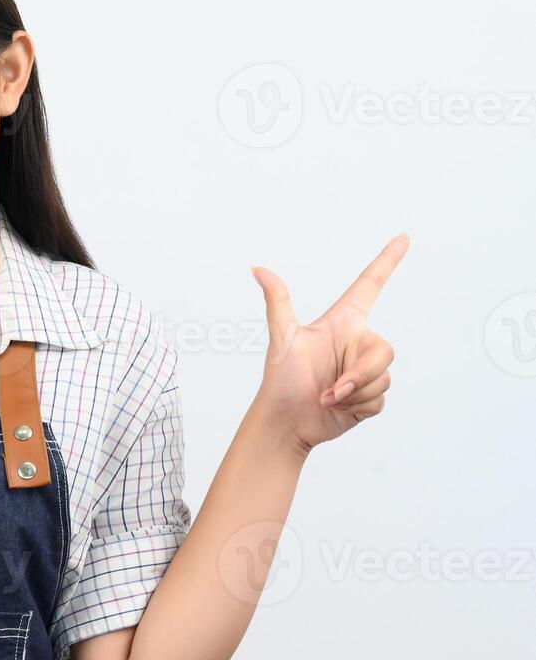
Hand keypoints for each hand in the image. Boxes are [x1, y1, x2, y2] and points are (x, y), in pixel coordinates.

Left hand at [250, 234, 409, 455]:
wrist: (285, 422)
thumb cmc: (280, 379)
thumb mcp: (282, 339)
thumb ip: (278, 303)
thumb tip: (257, 268)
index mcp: (341, 323)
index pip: (369, 285)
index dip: (387, 261)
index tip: (403, 237)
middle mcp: (356, 343)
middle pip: (385, 352)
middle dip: (360, 375)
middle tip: (329, 389)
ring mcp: (363, 370)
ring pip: (383, 378)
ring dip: (353, 394)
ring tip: (325, 397)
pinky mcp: (368, 396)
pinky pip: (380, 399)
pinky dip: (357, 407)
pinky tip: (336, 408)